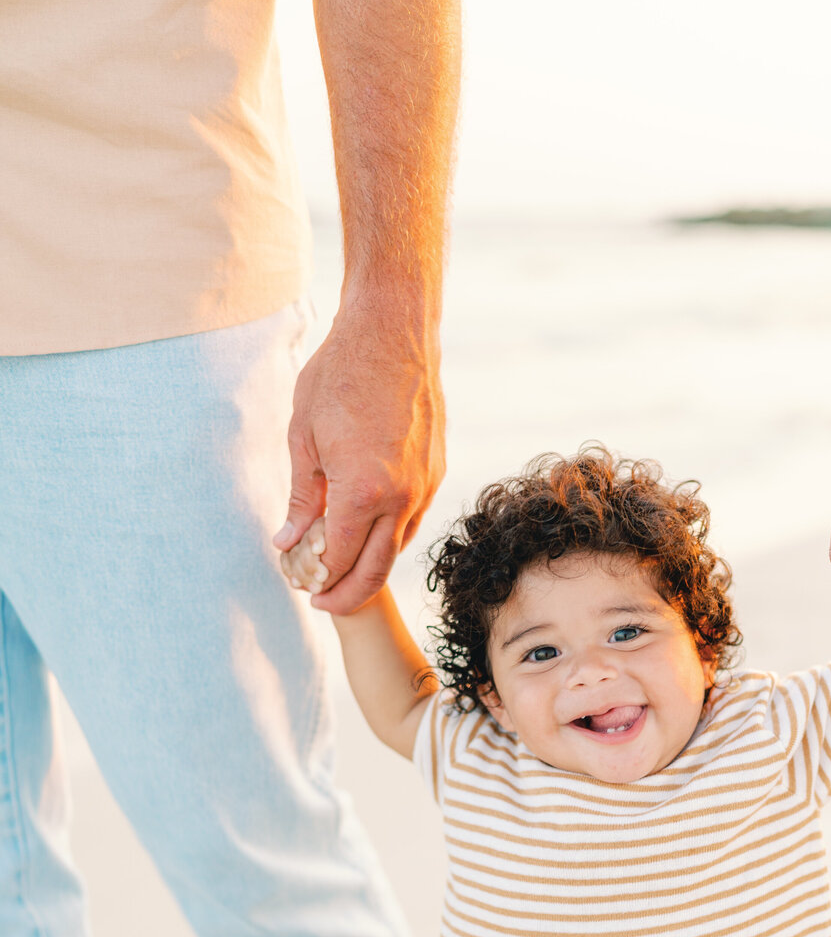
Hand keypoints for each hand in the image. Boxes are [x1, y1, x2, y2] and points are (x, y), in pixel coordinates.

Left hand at [274, 291, 445, 614]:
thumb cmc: (339, 376)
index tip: (304, 590)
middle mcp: (401, 496)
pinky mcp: (436, 471)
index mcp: (362, 491)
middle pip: (376, 569)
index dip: (321, 581)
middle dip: (349, 595)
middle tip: (326, 604)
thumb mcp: (302, 437)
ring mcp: (424, 485)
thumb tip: (288, 543)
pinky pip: (413, 518)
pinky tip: (369, 532)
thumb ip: (301, 498)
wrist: (392, 332)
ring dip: (371, 567)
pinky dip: (390, 535)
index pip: (341, 559)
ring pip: (399, 546)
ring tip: (344, 571)